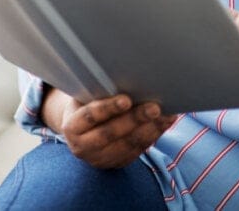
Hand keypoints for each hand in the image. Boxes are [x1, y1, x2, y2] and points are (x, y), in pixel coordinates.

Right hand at [54, 92, 176, 168]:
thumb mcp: (84, 96)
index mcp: (72, 127)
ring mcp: (101, 158)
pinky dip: (155, 135)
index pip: (90, 117)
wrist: (81, 129)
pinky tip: (166, 122)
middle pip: (111, 133)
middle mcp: (83, 147)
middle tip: (154, 107)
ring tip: (167, 115)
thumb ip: (98, 90)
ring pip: (128, 145)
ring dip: (150, 129)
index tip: (126, 99)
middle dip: (135, 120)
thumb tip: (124, 75)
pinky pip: (139, 150)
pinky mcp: (118, 162)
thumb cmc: (86, 102)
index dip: (108, 108)